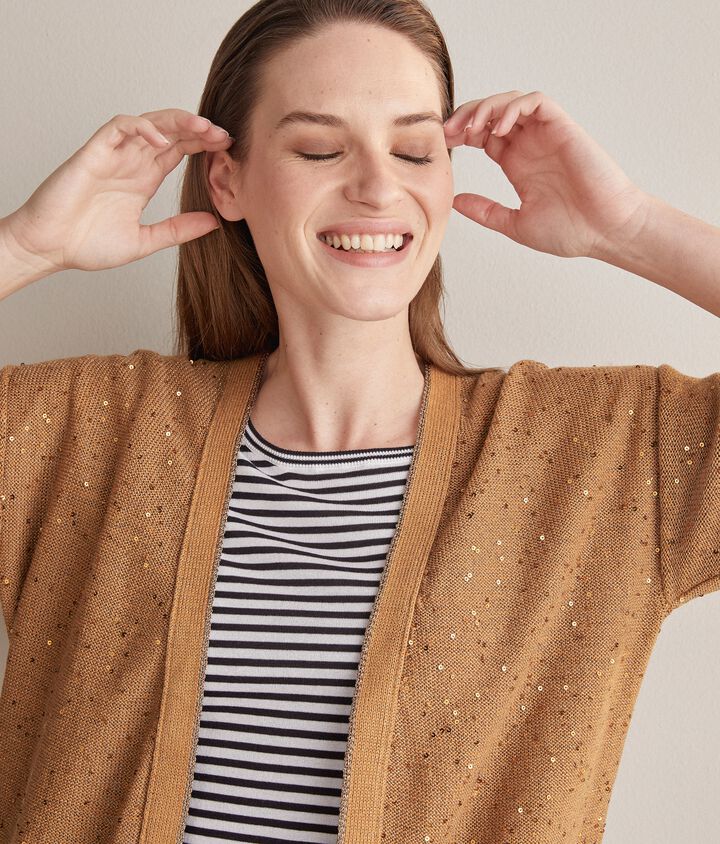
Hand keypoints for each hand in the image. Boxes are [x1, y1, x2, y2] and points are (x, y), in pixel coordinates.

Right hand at [5, 109, 233, 272]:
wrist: (49, 248)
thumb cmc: (87, 245)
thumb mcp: (145, 241)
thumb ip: (177, 230)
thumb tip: (214, 222)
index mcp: (144, 179)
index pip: (180, 150)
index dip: (204, 145)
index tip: (228, 150)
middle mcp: (132, 162)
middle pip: (171, 132)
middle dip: (199, 129)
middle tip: (224, 135)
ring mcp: (114, 155)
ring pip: (150, 122)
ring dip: (177, 121)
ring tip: (203, 128)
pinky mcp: (94, 152)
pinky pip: (120, 126)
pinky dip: (142, 127)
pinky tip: (162, 139)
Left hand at [444, 90, 649, 258]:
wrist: (606, 231)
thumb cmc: (571, 230)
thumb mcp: (515, 224)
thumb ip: (486, 211)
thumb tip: (454, 201)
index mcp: (517, 163)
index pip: (482, 135)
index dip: (461, 134)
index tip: (443, 146)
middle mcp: (530, 144)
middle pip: (491, 112)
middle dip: (466, 116)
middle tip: (448, 133)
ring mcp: (546, 134)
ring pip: (510, 101)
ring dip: (485, 108)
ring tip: (470, 129)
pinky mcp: (563, 128)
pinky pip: (535, 102)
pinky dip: (513, 108)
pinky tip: (498, 129)